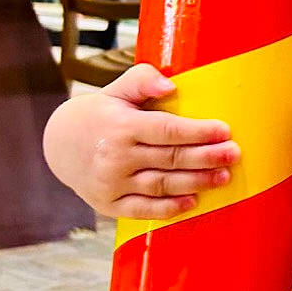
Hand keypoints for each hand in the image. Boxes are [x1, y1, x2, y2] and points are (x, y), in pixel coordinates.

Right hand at [42, 63, 239, 219]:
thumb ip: (142, 80)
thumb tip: (170, 86)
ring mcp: (112, 184)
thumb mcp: (115, 90)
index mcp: (120, 126)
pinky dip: (170, 208)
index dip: (198, 132)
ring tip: (223, 176)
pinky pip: (145, 210)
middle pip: (170, 159)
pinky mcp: (110, 205)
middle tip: (233, 154)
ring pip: (162, 185)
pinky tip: (193, 201)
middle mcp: (115, 157)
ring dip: (197, 182)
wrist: (58, 146)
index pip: (166, 130)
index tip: (224, 131)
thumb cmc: (98, 114)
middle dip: (206, 157)